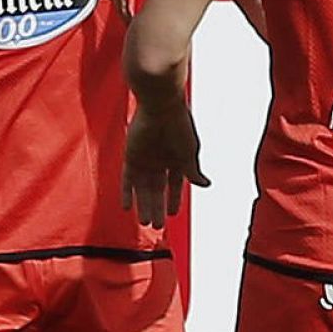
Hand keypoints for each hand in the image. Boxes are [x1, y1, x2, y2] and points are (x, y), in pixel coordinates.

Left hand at [122, 102, 209, 228]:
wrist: (161, 106)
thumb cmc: (178, 125)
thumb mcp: (189, 151)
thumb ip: (193, 170)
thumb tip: (205, 185)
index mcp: (175, 158)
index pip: (174, 184)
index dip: (173, 199)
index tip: (173, 214)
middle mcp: (159, 161)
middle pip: (157, 190)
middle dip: (157, 207)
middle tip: (157, 226)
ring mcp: (144, 159)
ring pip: (143, 188)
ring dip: (144, 205)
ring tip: (147, 223)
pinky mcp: (131, 155)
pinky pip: (126, 178)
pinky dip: (126, 193)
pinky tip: (127, 208)